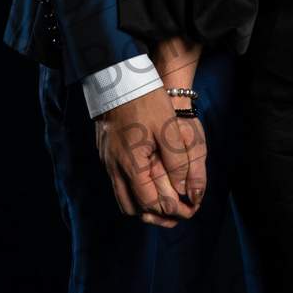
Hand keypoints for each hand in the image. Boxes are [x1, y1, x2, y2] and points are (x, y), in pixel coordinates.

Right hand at [94, 87, 206, 227]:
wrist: (119, 77)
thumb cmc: (146, 101)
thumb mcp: (168, 129)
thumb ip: (176, 161)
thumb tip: (184, 190)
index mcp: (131, 164)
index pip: (149, 203)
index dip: (169, 211)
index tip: (186, 212)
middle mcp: (115, 167)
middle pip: (132, 207)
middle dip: (154, 215)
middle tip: (174, 214)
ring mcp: (108, 161)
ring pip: (122, 197)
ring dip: (141, 205)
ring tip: (163, 202)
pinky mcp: (106, 152)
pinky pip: (117, 183)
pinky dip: (132, 190)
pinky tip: (147, 182)